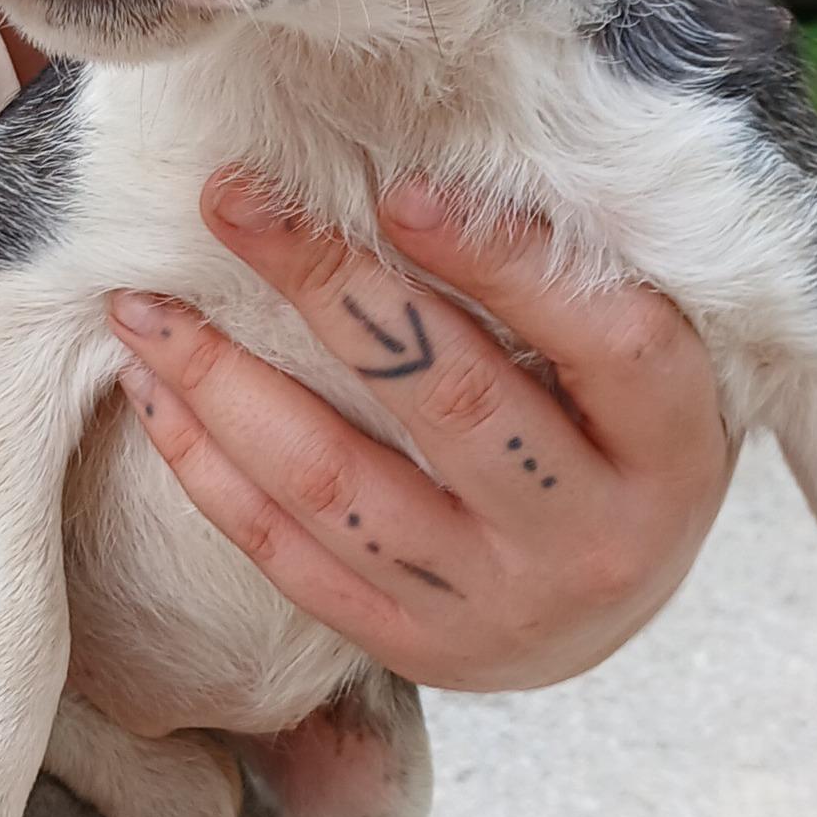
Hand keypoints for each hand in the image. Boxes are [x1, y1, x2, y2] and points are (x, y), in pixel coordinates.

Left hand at [107, 176, 732, 690]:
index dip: (505, 265)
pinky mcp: (415, 647)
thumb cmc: (618, 441)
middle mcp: (589, 539)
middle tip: (234, 200)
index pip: (604, 342)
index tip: (399, 191)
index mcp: (672, 450)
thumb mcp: (640, 366)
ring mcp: (495, 605)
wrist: (611, 606)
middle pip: (453, 404)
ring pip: (340, 484)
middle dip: (328, 288)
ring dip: (225, 383)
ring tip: (144, 306)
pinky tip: (158, 391)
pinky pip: (288, 555)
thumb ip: (573, 284)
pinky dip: (210, 469)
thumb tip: (421, 169)